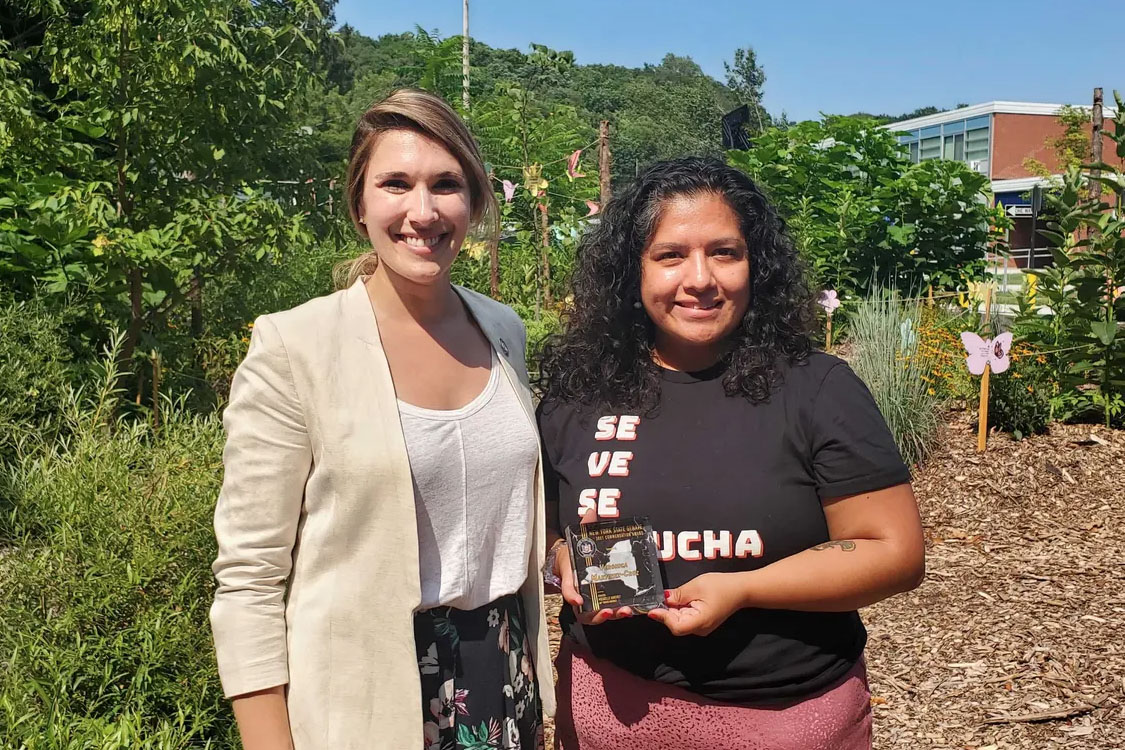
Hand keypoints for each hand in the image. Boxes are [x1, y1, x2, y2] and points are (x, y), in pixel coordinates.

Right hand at [556, 508, 633, 624]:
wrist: (571, 559)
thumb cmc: (575, 553)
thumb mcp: (578, 539)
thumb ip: (585, 527)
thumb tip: (590, 510)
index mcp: (571, 578)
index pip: (567, 589)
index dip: (571, 595)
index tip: (578, 599)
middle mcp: (578, 593)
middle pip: (583, 611)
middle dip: (596, 614)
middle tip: (610, 610)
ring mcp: (587, 600)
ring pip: (593, 616)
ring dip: (607, 617)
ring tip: (624, 612)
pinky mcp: (597, 602)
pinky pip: (603, 613)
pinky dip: (614, 615)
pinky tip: (630, 610)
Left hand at [647, 572, 747, 635]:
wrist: (740, 589)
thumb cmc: (722, 586)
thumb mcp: (696, 586)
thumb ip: (678, 594)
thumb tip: (662, 599)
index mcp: (701, 622)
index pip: (676, 627)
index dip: (663, 618)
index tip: (652, 608)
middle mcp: (700, 629)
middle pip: (676, 624)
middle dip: (666, 611)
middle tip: (660, 597)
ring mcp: (701, 627)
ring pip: (679, 621)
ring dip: (673, 610)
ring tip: (674, 595)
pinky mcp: (701, 622)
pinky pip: (685, 618)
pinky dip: (680, 609)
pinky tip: (682, 599)